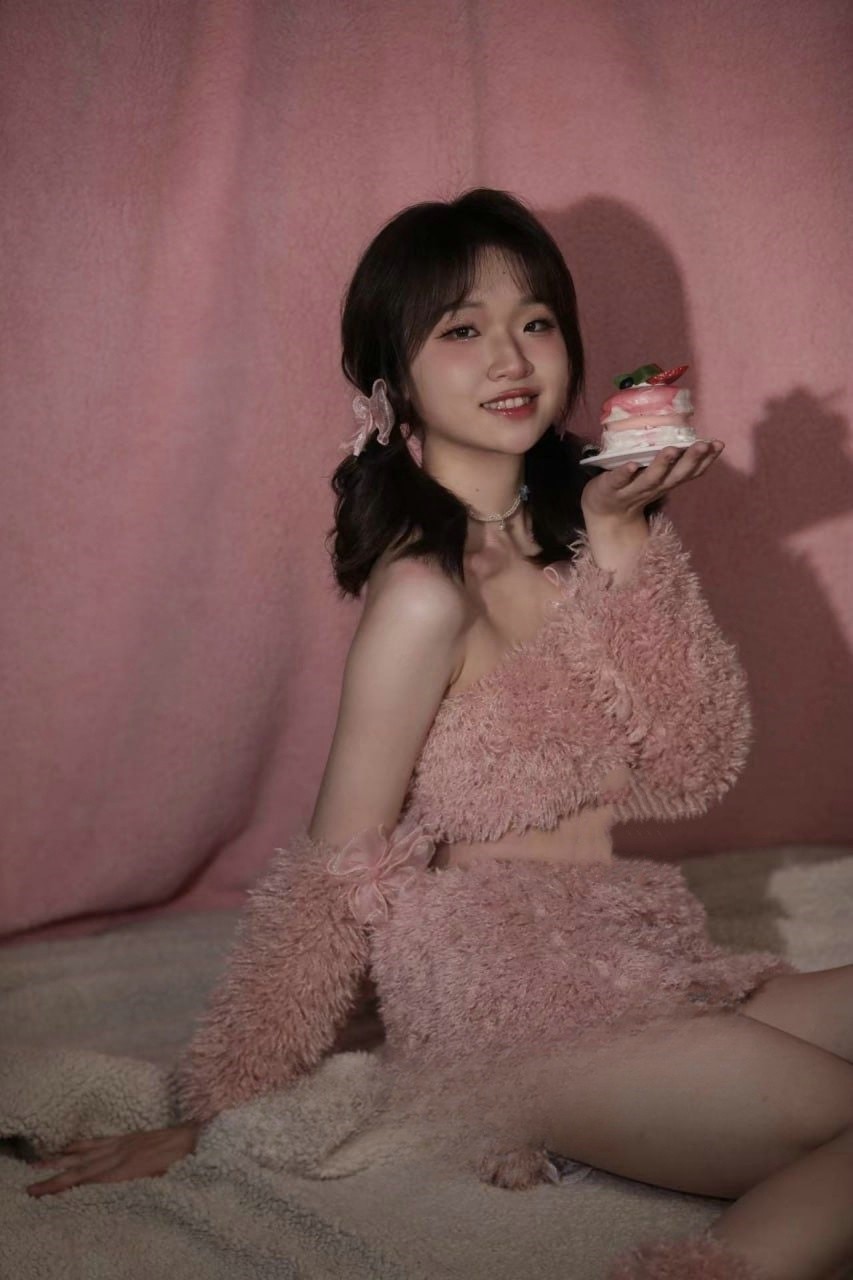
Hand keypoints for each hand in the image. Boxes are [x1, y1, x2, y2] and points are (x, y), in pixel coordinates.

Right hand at [25, 1121, 200, 1196]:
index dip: (67, 1188)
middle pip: (81, 1168)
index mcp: (129, 1168)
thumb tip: (114, 1199)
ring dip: (60, 1159)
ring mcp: (123, 1142)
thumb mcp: (161, 1183)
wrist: (198, 1135)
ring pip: (86, 1152)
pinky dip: (80, 1145)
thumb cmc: (183, 1165)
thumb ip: (136, 1192)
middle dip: (55, 1178)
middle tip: (31, 1185)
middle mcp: (121, 1153)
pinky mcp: (128, 1137)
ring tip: (39, 1164)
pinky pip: (99, 1141)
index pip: (90, 1181)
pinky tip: (68, 1147)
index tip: (45, 1195)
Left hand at [580, 440, 723, 521]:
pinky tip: (632, 464)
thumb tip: (686, 431)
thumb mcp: (656, 476)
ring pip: (650, 479)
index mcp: (667, 481)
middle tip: (703, 445)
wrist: (604, 513)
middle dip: (691, 459)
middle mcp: (654, 487)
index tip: (718, 444)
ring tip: (671, 449)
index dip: (706, 460)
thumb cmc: (633, 485)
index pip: (691, 472)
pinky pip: (619, 481)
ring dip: (662, 464)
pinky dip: (626, 473)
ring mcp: (632, 489)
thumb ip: (670, 460)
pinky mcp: (611, 489)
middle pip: (675, 476)